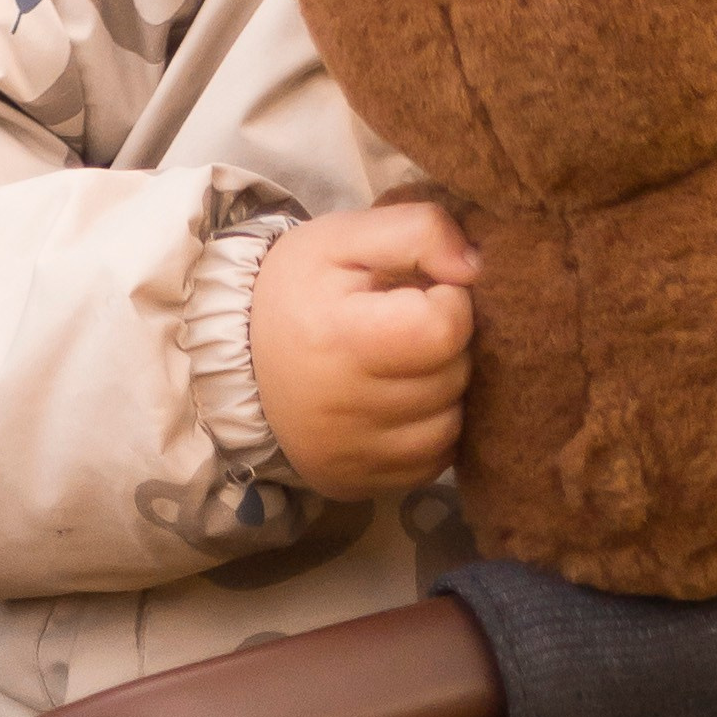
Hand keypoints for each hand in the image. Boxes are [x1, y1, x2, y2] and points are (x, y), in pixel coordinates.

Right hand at [249, 203, 478, 499]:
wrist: (238, 357)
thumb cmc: (300, 289)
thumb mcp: (346, 237)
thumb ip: (419, 230)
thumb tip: (477, 266)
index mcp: (338, 338)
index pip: (443, 328)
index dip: (450, 301)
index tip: (423, 291)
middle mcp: (342, 409)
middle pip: (452, 377)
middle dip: (448, 345)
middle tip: (411, 325)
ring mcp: (349, 456)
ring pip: (451, 425)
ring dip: (445, 390)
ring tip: (407, 363)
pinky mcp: (355, 485)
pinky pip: (432, 462)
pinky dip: (430, 430)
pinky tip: (402, 401)